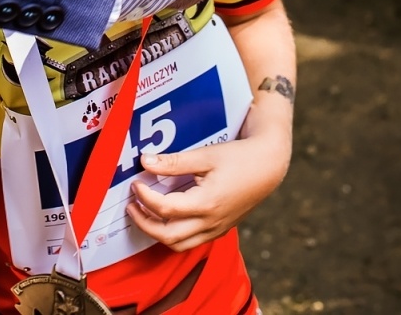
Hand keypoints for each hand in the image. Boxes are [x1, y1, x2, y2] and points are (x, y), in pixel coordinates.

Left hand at [126, 130, 290, 251]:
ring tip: (145, 213)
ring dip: (157, 233)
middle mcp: (210, 222)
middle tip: (132, 205)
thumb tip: (145, 161)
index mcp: (206, 204)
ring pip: (179, 245)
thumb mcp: (205, 155)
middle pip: (167, 236)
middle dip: (144, 223)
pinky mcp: (220, 229)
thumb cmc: (239, 157)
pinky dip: (174, 235)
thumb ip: (174, 162)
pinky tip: (168, 217)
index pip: (165, 209)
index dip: (144, 198)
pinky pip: (192, 242)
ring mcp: (216, 229)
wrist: (269, 166)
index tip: (136, 184)